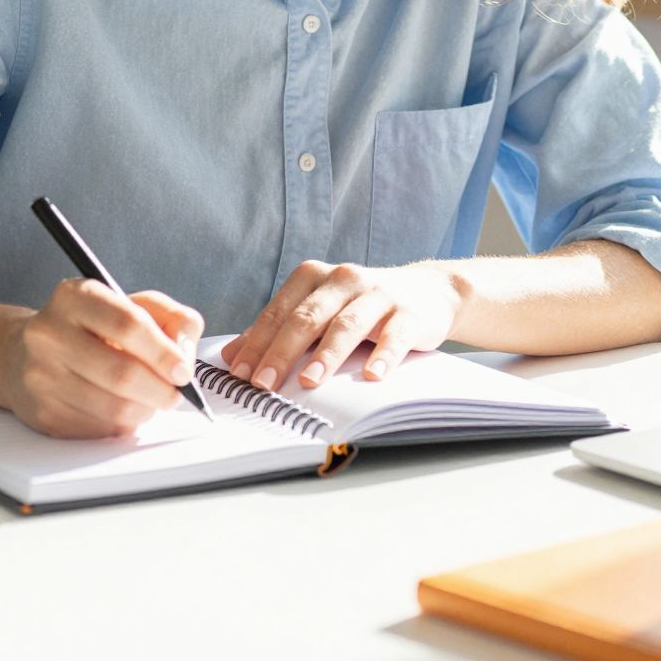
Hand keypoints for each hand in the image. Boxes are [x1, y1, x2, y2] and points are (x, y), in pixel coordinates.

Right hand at [0, 280, 202, 437]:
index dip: (164, 352)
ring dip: (145, 411)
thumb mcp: (134, 305)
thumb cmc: (93, 329)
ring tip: (149, 400)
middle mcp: (50, 334)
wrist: (26, 355)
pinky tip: (121, 409)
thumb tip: (185, 353)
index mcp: (74, 297)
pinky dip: (122, 425)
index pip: (128, 324)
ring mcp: (41, 376)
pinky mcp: (42, 413)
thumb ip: (173, 319)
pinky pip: (99, 430)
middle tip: (175, 395)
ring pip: (113, 409)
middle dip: (160, 391)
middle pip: (122, 374)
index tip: (184, 371)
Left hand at [220, 260, 463, 391]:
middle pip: (308, 317)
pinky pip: (394, 335)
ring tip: (309, 381)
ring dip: (326, 354)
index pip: (279, 312)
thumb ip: (277, 330)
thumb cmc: (362, 307)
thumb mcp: (319, 311)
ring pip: (347, 324)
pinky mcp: (409, 313)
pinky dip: (383, 355)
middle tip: (264, 384)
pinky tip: (373, 376)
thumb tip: (232, 356)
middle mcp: (344, 279)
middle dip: (282, 352)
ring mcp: (378, 294)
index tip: (239, 374)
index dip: (257, 343)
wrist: (428, 292)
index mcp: (315, 277)